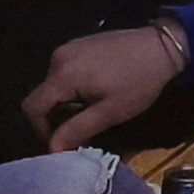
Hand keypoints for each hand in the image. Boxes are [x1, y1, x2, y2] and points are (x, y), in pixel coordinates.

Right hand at [23, 19, 187, 149]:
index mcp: (63, 74)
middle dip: (57, 117)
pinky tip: (97, 92)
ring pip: (54, 85)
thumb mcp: (109, 112)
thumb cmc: (138, 82)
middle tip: (83, 129)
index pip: (32, 107)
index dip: (40, 130)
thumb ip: (77, 130)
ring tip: (93, 110)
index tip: (62, 142)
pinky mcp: (79, 43)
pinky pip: (65, 71)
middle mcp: (58, 57)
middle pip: (44, 96)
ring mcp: (68, 47)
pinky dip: (73, 88)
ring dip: (67, 103)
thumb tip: (52, 150)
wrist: (161, 47)